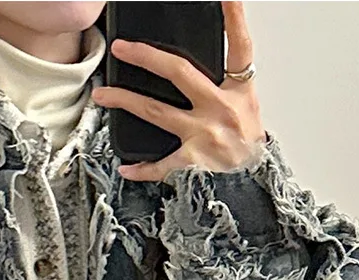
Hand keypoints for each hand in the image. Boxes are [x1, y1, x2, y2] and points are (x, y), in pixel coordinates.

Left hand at [90, 0, 266, 178]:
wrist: (255, 181)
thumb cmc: (248, 143)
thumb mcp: (247, 105)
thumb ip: (226, 84)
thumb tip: (195, 68)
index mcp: (238, 91)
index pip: (239, 47)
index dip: (234, 19)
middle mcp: (219, 109)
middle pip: (179, 72)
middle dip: (146, 57)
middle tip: (122, 48)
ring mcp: (204, 135)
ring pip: (156, 112)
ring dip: (125, 101)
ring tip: (102, 94)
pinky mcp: (192, 162)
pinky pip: (161, 165)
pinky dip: (142, 168)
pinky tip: (126, 166)